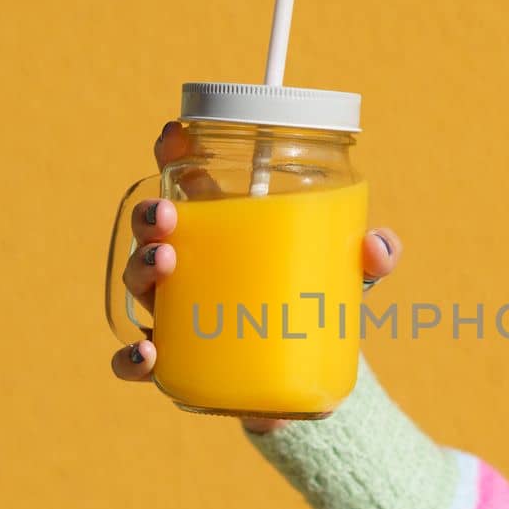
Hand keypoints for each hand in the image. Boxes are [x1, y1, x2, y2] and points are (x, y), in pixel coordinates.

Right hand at [109, 120, 401, 431]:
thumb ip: (372, 256)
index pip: (183, 179)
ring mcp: (177, 311)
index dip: (171, 153)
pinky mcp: (178, 361)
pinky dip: (132, 359)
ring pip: (139, 283)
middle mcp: (188, 263)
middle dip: (149, 217)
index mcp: (221, 227)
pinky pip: (137, 360)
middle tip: (167, 216)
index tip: (175, 136)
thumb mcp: (349, 274)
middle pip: (151, 229)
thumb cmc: (319, 302)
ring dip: (142, 268)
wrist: (309, 372)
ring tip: (166, 262)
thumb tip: (376, 247)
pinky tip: (147, 357)